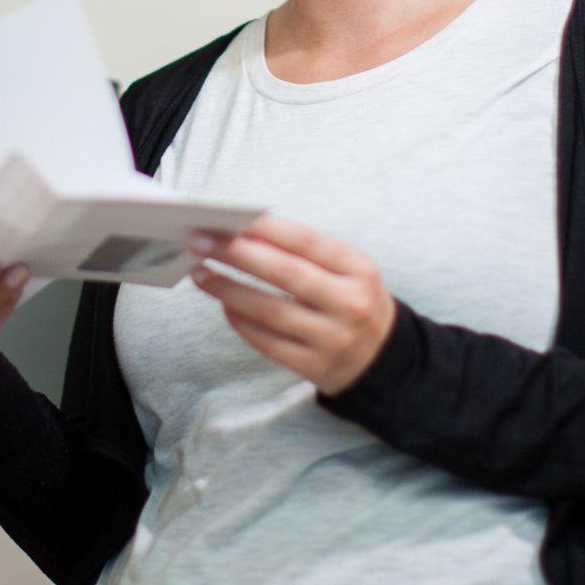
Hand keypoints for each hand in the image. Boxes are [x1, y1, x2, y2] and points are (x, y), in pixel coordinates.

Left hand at [188, 214, 395, 395]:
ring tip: (201, 273)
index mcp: (359, 270)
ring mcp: (332, 338)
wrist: (383, 359)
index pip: (308, 242)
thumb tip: (245, 233)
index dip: (266, 228)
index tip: (229, 217)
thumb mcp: (349, 271)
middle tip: (201, 241)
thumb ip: (307, 252)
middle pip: (285, 274)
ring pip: (270, 311)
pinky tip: (224, 305)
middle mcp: (349, 304)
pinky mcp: (314, 367)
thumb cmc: (352, 301)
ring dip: (229, 290)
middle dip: (238, 254)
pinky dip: (241, 322)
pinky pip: (268, 342)